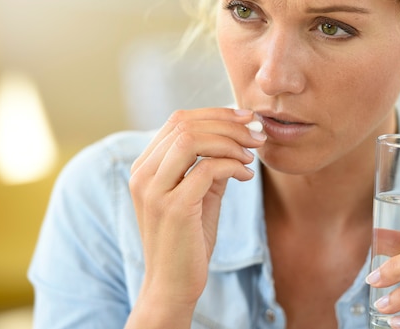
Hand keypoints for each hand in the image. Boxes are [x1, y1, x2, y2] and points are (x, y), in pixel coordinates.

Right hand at [127, 108, 265, 322]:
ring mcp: (154, 190)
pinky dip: (232, 165)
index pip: (177, 121)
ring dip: (230, 141)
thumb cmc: (187, 240)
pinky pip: (207, 169)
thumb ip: (209, 166)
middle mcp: (143, 174)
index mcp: (145, 167)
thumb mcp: (198, 195)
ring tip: (251, 155)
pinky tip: (246, 175)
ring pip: (191, 140)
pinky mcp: (174, 207)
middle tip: (256, 135)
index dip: (215, 114)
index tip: (245, 119)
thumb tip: (237, 138)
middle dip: (228, 124)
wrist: (173, 285)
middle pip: (185, 124)